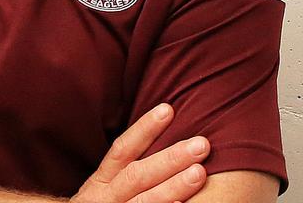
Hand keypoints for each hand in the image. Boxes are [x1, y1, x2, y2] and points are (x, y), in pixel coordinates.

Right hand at [72, 104, 209, 202]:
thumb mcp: (105, 187)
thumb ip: (127, 169)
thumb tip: (165, 138)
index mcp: (102, 181)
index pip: (122, 150)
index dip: (144, 129)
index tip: (168, 110)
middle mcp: (105, 197)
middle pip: (137, 175)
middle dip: (170, 159)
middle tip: (201, 145)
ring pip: (143, 201)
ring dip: (173, 187)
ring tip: (199, 173)